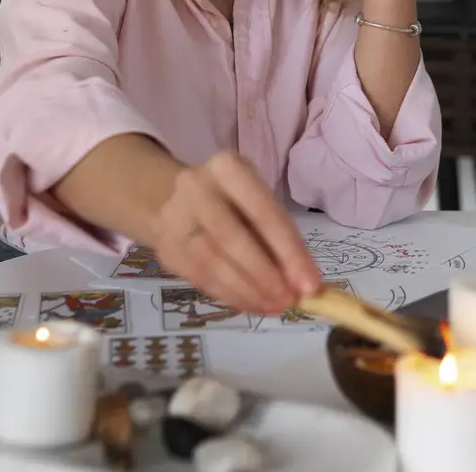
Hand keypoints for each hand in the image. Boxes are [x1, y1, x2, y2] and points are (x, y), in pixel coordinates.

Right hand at [148, 150, 321, 314]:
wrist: (169, 198)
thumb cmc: (230, 200)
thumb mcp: (255, 200)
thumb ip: (278, 235)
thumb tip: (304, 282)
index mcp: (227, 168)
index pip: (263, 213)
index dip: (289, 251)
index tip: (310, 285)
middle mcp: (196, 188)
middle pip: (232, 238)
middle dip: (266, 275)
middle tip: (290, 300)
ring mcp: (174, 219)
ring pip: (212, 262)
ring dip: (248, 290)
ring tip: (274, 306)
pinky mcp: (166, 249)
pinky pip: (200, 278)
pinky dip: (230, 295)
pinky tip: (252, 304)